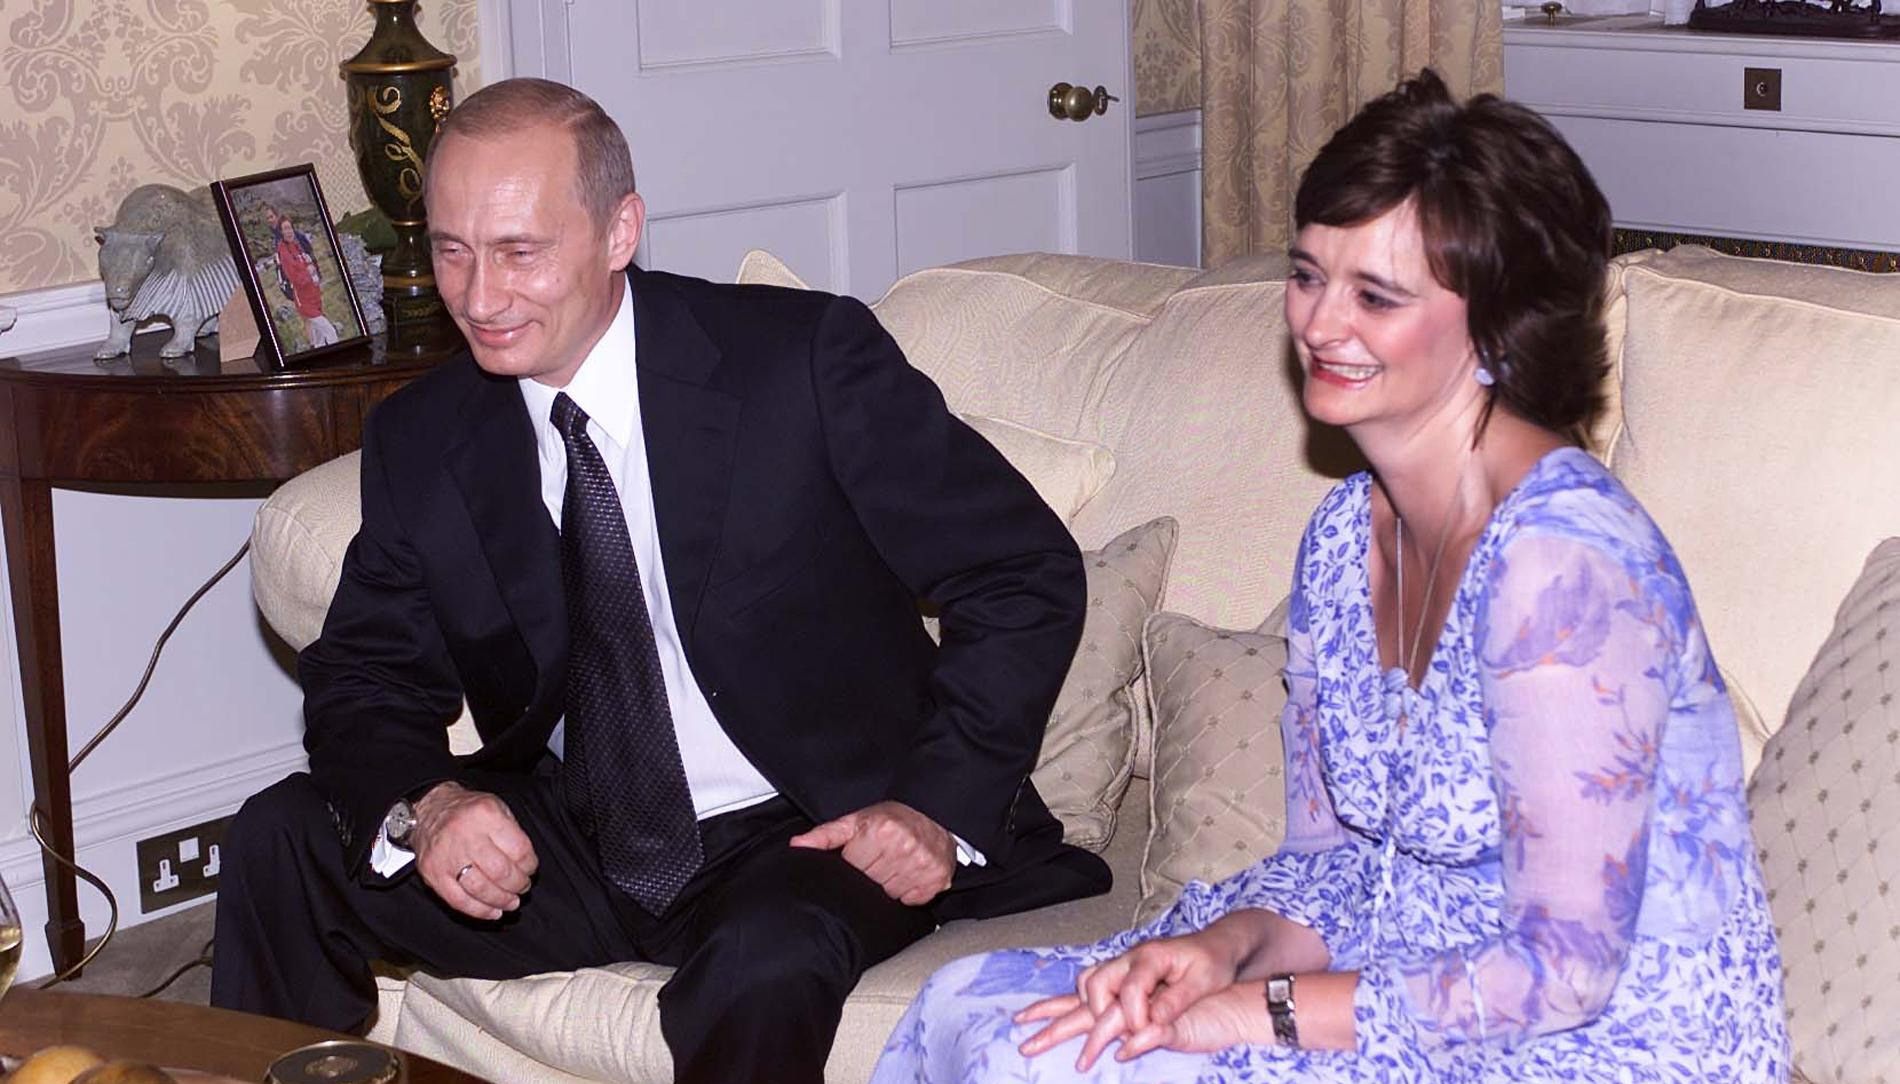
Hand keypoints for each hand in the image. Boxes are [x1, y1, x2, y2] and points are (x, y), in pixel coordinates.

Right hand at [410, 782, 538, 919]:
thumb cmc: (468, 811)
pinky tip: (493, 911)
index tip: (530, 869)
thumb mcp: (497, 807)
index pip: (518, 849)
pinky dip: (479, 911)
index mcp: (485, 815)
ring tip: (511, 902)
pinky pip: (458, 900)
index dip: (530, 865)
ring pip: (480, 889)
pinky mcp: (433, 874)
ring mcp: (446, 857)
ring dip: (502, 900)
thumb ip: (513, 833)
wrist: (429, 811)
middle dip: (518, 884)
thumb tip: (526, 866)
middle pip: (500, 872)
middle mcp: (465, 836)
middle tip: (522, 886)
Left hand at [787, 800, 952, 905]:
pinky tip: (910, 873)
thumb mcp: (856, 820)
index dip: (856, 862)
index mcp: (880, 831)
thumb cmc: (894, 817)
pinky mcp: (938, 878)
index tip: (866, 852)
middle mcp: (903, 847)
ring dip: (890, 884)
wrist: (935, 813)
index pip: (853, 868)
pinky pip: (912, 900)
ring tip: (897, 863)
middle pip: (871, 883)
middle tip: (881, 857)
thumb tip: (798, 845)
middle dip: (873, 874)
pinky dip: (909, 892)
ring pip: (890, 894)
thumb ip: (825, 835)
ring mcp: (923, 864)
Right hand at [1014, 930, 1246, 1069]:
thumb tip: (1151, 1022)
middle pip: (1094, 984)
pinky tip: (1060, 1013)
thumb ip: (1175, 1001)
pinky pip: (1091, 985)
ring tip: (1034, 1024)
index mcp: (1150, 957)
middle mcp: (1130, 959)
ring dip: (1066, 1006)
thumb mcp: (1203, 981)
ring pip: (1086, 983)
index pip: (1130, 990)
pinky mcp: (1123, 974)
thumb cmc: (1211, 962)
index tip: (1142, 1035)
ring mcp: (1123, 966)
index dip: (1134, 1017)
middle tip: (1059, 1042)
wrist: (1216, 945)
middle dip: (1079, 1015)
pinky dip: (1075, 1001)